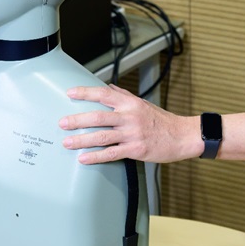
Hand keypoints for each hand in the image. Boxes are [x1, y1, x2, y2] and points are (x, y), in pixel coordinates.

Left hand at [58, 84, 201, 163]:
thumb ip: (124, 95)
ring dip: (82, 140)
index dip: (85, 92)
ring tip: (67, 142)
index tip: (70, 93)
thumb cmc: (162, 120)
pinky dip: (96, 157)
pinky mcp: (136, 150)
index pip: (103, 94)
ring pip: (102, 137)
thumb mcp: (143, 103)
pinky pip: (112, 154)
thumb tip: (108, 87)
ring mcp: (132, 134)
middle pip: (98, 117)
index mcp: (130, 103)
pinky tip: (84, 159)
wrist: (182, 136)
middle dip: (77, 120)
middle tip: (62, 123)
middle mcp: (129, 116)